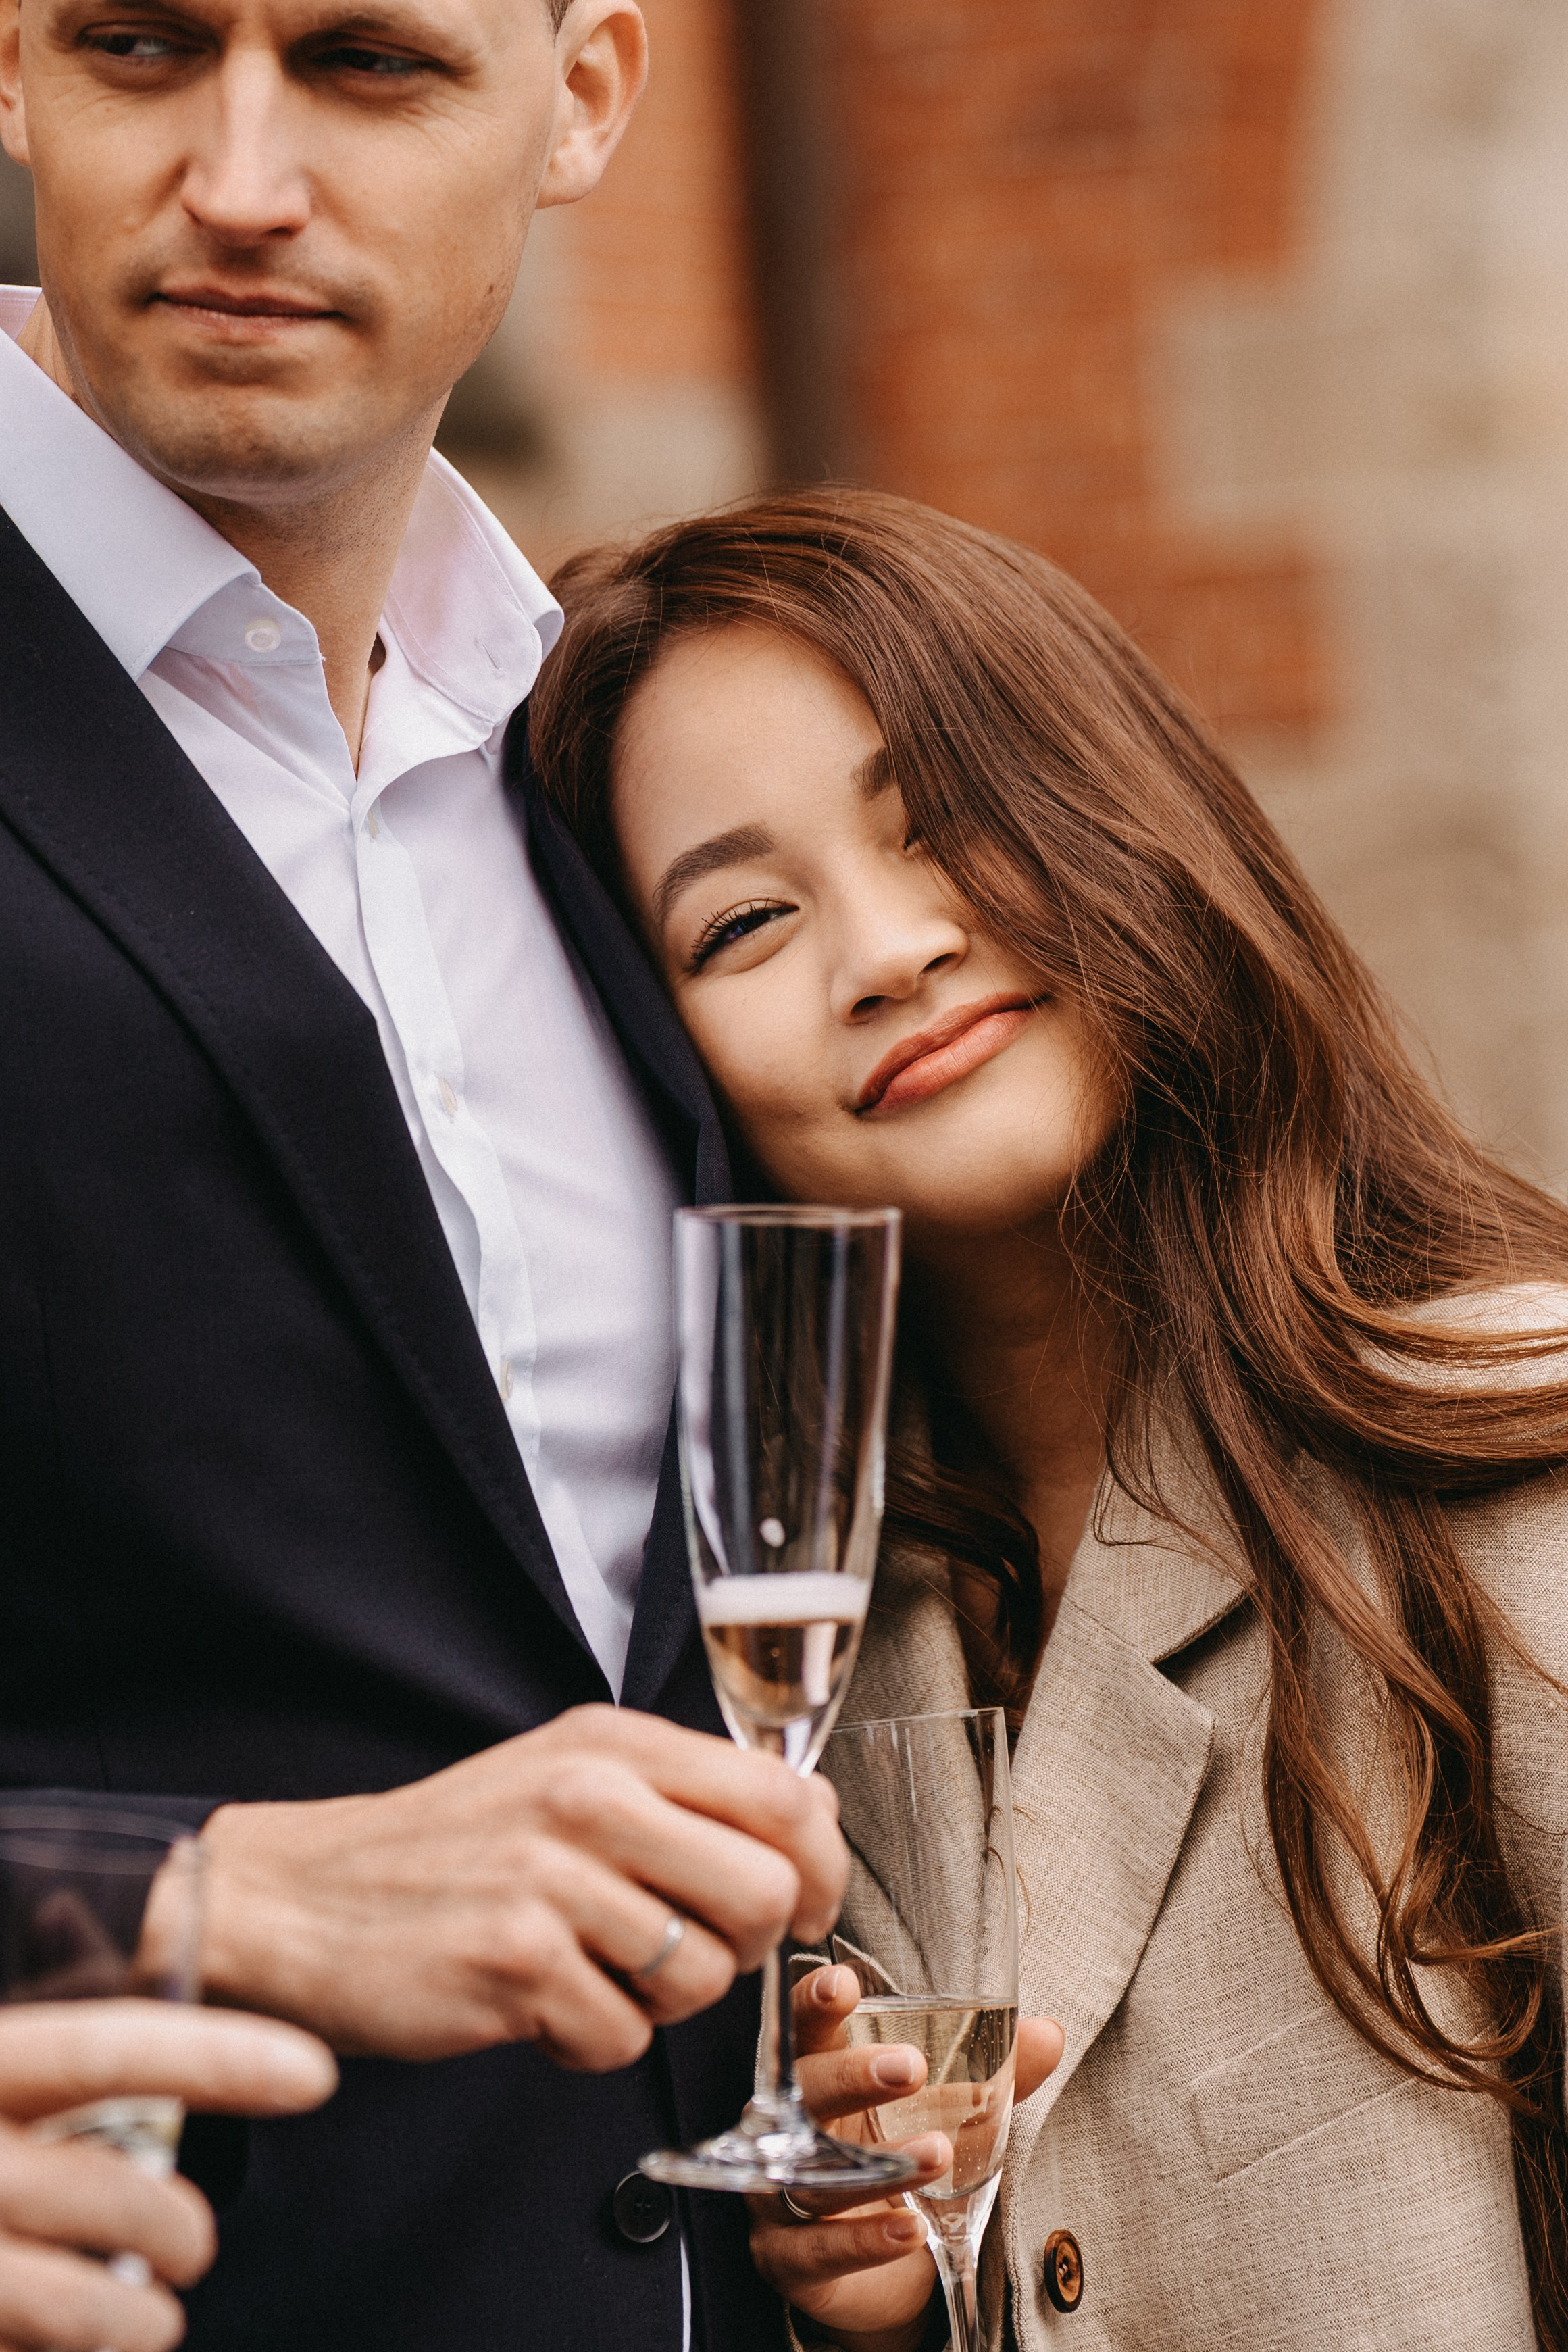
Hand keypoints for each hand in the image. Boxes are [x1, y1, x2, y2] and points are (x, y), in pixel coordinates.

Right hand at [0, 2000, 335, 2351]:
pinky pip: (25, 2349)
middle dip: (176, 2226)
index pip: (103, 2046)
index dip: (214, 2055)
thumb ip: (40, 2055)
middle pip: (107, 2191)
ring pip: (73, 2304)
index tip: (314, 2074)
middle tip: (194, 2247)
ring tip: (150, 2324)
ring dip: (134, 2323)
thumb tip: (113, 1949)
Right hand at [197, 1704, 847, 2068]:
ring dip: (657, 2001)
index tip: (803, 1907)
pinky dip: (588, 2042)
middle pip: (765, 1893)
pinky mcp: (512, 1963)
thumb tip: (805, 1824)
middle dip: (744, 1947)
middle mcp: (588, 1796)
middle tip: (684, 1952)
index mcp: (614, 1743)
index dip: (820, 1867)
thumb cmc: (452, 1849)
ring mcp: (549, 1879)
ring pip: (700, 1978)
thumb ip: (678, 1793)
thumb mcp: (568, 1776)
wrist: (302, 1898)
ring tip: (589, 1971)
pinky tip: (539, 2005)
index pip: (784, 1796)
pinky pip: (620, 2039)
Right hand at [749, 1968, 1062, 2351]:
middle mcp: (786, 2131)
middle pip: (802, 2093)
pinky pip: (820, 2250)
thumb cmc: (898, 2157)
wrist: (876, 2265)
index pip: (804, 2030)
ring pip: (817, 2175)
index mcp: (818, 2076)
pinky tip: (910, 2230)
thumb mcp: (947, 2115)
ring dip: (881, 2165)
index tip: (843, 1984)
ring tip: (939, 2153)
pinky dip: (866, 2240)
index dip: (814, 2004)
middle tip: (910, 2067)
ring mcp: (778, 2196)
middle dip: (850, 2076)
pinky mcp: (789, 2260)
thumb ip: (992, 2076)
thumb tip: (1049, 2034)